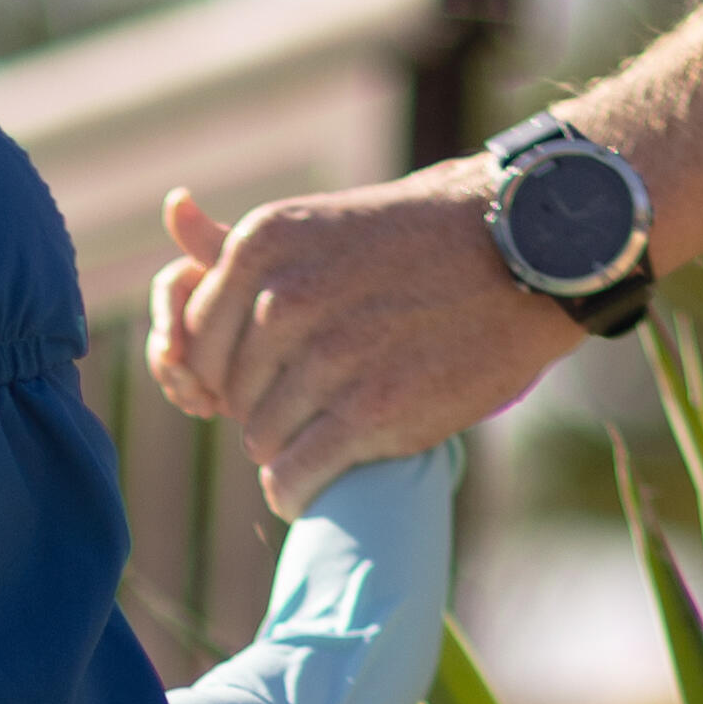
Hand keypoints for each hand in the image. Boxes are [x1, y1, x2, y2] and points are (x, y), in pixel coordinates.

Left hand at [143, 169, 583, 516]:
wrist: (529, 250)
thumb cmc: (424, 240)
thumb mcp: (323, 224)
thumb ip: (242, 245)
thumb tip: (173, 211)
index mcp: (262, 245)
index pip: (196, 343)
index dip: (229, 370)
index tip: (268, 376)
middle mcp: (283, 299)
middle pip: (230, 395)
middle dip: (263, 406)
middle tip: (314, 401)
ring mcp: (328, 358)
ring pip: (261, 439)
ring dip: (288, 448)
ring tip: (330, 432)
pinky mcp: (370, 413)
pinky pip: (293, 478)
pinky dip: (296, 492)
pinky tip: (311, 485)